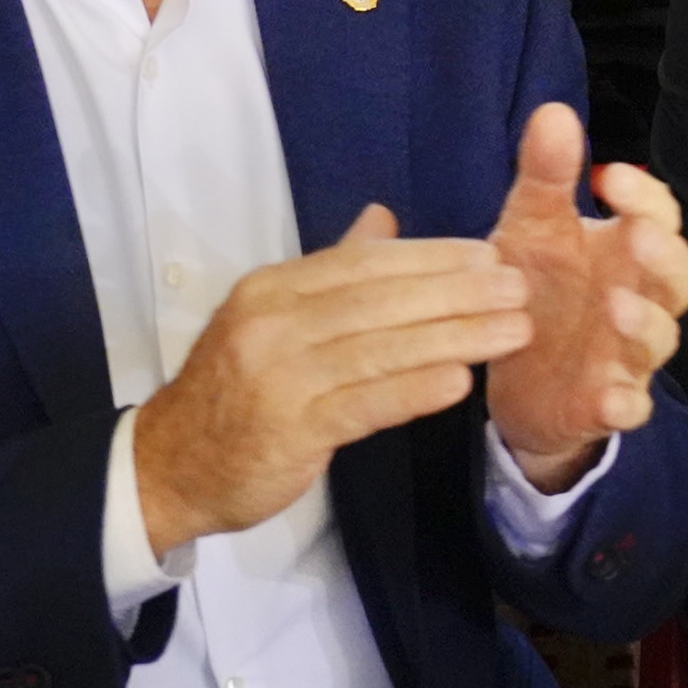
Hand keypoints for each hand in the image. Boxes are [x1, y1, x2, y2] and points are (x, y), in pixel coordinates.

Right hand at [134, 205, 534, 557]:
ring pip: (382, 348)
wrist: (167, 467)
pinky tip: (461, 382)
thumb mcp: (273, 317)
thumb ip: (331, 270)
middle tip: (520, 287)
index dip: (432, 256)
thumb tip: (382, 220)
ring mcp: (278, 377)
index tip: (491, 253)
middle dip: (459, 291)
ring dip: (457, 337)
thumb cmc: (236, 390)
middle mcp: (272, 323)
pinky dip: (415, 390)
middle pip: (380, 299)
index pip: (364, 262)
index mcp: (273, 288)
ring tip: (514, 331)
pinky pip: (364, 404)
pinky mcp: (288, 430)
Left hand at [481, 101, 687, 483]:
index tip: (608, 175)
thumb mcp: (530, 228)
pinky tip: (610, 398)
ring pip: (661, 339)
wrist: (515, 376)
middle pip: (680, 278)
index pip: (660, 216)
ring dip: (645, 324)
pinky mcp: (607, 403)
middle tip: (636, 236)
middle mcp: (640, 298)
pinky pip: (631, 407)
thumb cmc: (538, 289)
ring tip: (615, 306)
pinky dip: (625, 404)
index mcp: (626, 250)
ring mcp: (628, 354)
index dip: (645, 197)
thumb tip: (553, 110)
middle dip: (664, 258)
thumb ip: (545, 176)